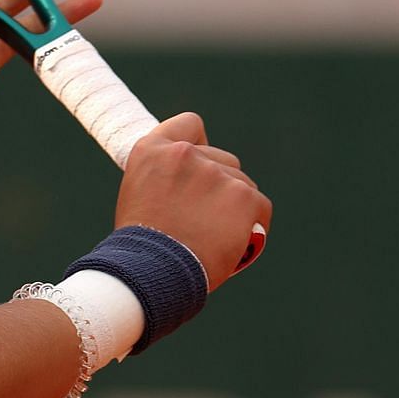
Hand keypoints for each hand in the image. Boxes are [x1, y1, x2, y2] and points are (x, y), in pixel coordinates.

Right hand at [116, 113, 272, 289]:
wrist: (153, 272)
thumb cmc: (142, 243)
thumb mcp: (139, 194)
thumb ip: (164, 176)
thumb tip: (185, 178)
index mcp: (153, 150)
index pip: (190, 125)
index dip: (198, 144)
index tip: (197, 164)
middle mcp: (185, 154)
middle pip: (222, 159)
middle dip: (220, 184)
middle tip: (205, 216)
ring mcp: (216, 173)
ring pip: (242, 183)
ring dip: (235, 205)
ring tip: (216, 233)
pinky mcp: (243, 196)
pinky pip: (259, 205)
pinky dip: (252, 223)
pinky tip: (237, 240)